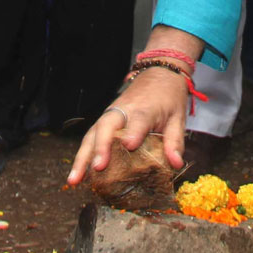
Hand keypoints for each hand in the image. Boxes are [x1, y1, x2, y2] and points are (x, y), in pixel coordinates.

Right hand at [68, 66, 188, 186]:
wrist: (159, 72)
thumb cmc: (169, 97)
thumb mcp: (178, 117)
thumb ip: (175, 141)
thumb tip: (176, 164)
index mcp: (145, 108)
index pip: (139, 120)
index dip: (134, 132)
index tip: (130, 145)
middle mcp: (124, 110)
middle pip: (107, 126)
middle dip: (100, 147)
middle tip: (98, 168)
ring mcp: (111, 114)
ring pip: (93, 134)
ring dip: (82, 156)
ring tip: (74, 179)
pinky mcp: (105, 119)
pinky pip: (91, 137)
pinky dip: (83, 155)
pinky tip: (77, 175)